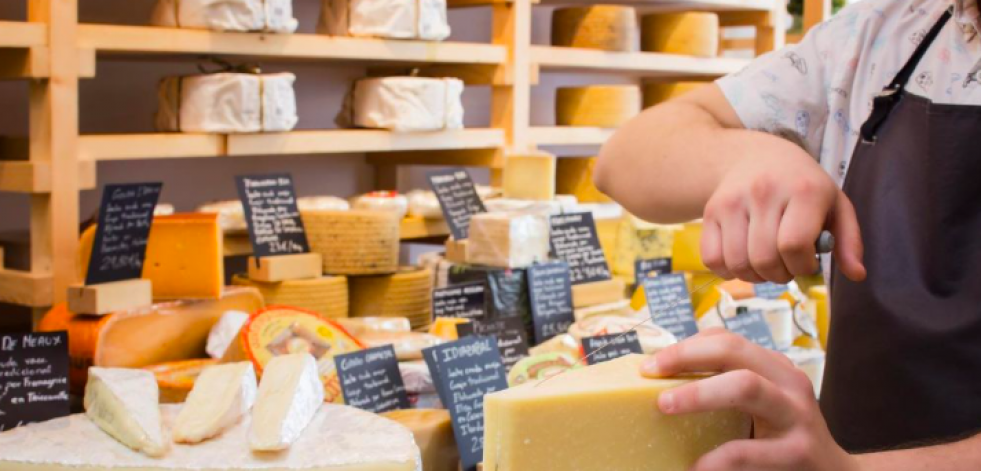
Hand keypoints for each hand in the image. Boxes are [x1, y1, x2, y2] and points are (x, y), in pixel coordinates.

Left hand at [641, 329, 859, 470]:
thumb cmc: (784, 441)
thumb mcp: (761, 408)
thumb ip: (725, 391)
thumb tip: (661, 389)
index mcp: (774, 368)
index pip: (725, 340)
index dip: (684, 346)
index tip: (650, 364)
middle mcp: (788, 382)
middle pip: (733, 351)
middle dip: (685, 357)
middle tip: (650, 373)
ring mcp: (797, 415)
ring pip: (745, 386)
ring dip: (698, 393)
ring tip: (665, 406)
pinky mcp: (798, 452)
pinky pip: (748, 450)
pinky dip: (716, 459)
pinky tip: (695, 467)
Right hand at [700, 133, 865, 282]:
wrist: (756, 157)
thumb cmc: (802, 185)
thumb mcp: (835, 204)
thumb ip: (849, 240)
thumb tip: (857, 275)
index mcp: (803, 190)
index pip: (794, 245)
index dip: (802, 266)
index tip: (808, 262)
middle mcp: (763, 191)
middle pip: (765, 259)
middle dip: (780, 274)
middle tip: (786, 265)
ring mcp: (732, 201)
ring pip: (738, 263)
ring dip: (755, 276)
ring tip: (766, 264)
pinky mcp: (710, 212)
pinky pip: (713, 259)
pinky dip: (728, 270)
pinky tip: (742, 260)